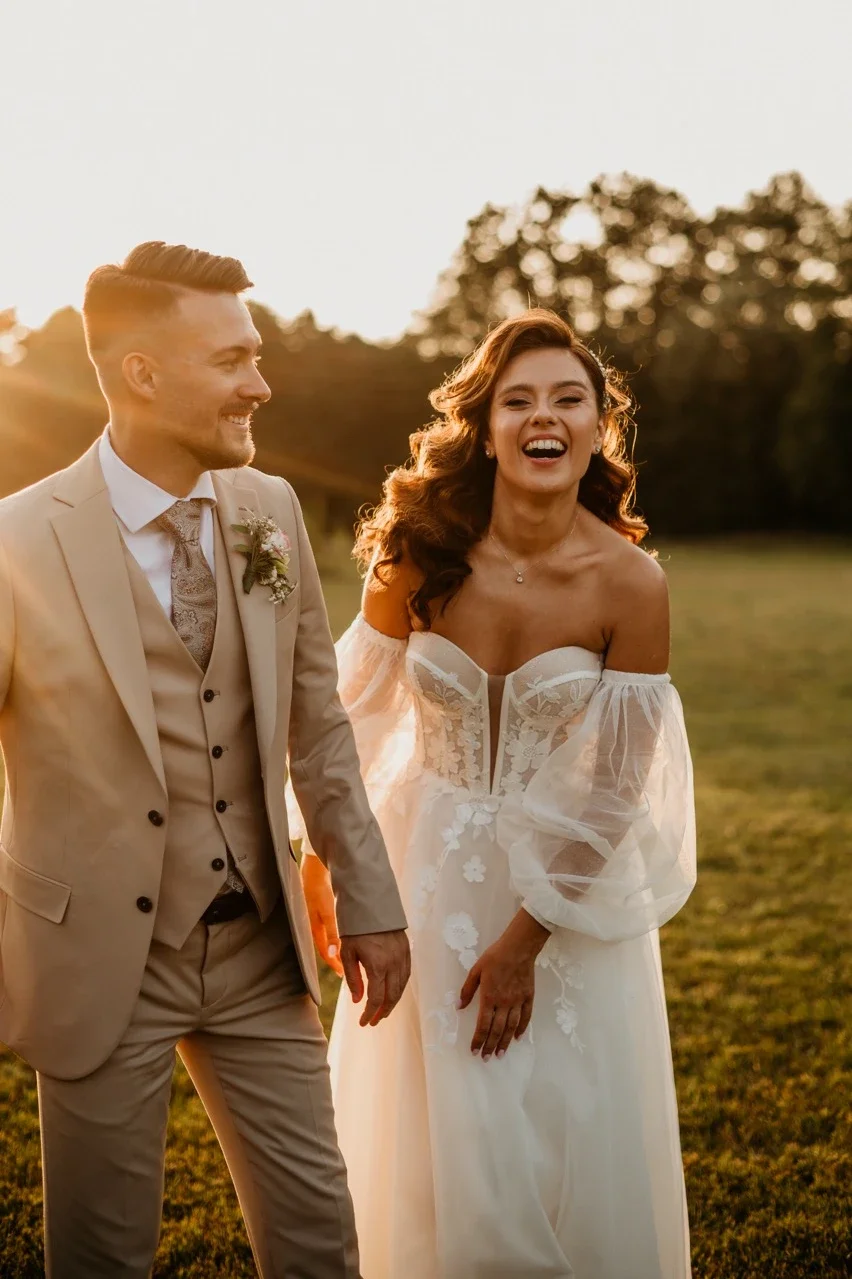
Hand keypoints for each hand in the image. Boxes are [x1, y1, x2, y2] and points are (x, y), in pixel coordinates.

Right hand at [300, 852, 342, 976]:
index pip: (325, 953)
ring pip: (328, 939)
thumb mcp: (328, 911)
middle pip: (327, 948)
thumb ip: (333, 932)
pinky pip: (329, 928)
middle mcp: (315, 925)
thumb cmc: (320, 887)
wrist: (314, 865)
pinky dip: (337, 935)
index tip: (344, 975)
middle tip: (349, 970)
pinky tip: (346, 934)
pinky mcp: (321, 909)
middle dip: (337, 960)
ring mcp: (317, 917)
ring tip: (350, 956)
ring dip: (338, 948)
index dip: (335, 965)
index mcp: (315, 928)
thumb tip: (334, 954)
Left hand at [340, 930, 410, 1026]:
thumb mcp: (347, 953)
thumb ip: (353, 979)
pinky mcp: (406, 950)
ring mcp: (402, 956)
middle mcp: (393, 963)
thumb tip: (357, 1001)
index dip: (369, 1014)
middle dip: (383, 1012)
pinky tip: (393, 992)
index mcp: (377, 966)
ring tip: (383, 1010)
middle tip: (374, 1021)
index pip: (376, 998)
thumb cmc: (355, 929)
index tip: (363, 1023)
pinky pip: (406, 975)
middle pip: (392, 996)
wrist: (371, 904)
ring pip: (402, 987)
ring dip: (393, 1002)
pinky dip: (400, 987)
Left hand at [458, 909, 549, 1059]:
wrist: (518, 947)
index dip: (478, 1039)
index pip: (483, 1024)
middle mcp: (504, 1003)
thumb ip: (467, 990)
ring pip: (511, 1027)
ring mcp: (518, 1001)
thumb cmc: (494, 957)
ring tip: (500, 1054)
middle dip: (490, 1045)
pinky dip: (522, 1028)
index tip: (474, 1051)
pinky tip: (518, 1037)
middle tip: (486, 1058)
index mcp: (489, 997)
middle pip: (497, 1030)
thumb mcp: (475, 971)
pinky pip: (525, 1017)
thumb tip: (459, 1007)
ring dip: (505, 1042)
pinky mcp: (528, 997)